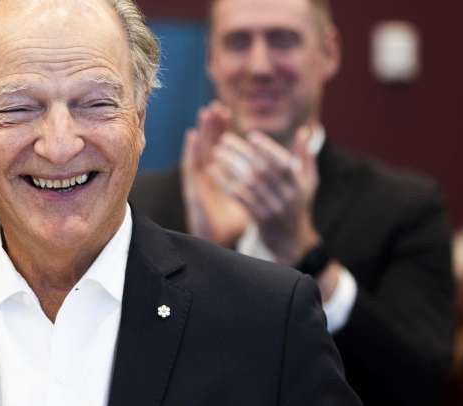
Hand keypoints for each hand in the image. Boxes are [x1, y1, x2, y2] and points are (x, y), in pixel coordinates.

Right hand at [179, 102, 250, 246]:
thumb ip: (257, 184)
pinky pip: (191, 168)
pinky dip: (191, 151)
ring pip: (199, 151)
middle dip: (212, 125)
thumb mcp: (248, 200)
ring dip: (202, 132)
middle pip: (208, 145)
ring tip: (206, 112)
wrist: (217, 244)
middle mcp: (207, 177)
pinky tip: (192, 136)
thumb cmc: (230, 225)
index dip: (222, 130)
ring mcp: (199, 183)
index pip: (220, 148)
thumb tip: (271, 172)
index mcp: (220, 177)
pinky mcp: (194, 191)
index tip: (227, 112)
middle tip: (216, 105)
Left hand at [210, 127, 320, 264]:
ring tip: (216, 152)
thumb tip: (304, 130)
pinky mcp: (258, 218)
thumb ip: (305, 156)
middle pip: (262, 170)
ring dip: (230, 166)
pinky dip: (226, 183)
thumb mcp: (308, 181)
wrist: (289, 239)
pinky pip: (239, 198)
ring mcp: (272, 208)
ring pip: (248, 183)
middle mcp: (287, 196)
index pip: (283, 163)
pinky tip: (214, 172)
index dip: (268, 148)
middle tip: (225, 139)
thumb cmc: (297, 203)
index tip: (251, 136)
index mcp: (299, 184)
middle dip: (242, 152)